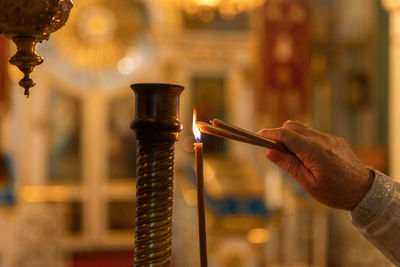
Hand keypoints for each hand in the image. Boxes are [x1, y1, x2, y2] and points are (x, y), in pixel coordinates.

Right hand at [258, 120, 373, 209]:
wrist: (364, 192)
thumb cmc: (336, 192)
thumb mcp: (307, 183)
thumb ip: (288, 164)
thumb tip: (269, 151)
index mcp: (314, 151)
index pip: (285, 134)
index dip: (269, 133)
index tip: (258, 136)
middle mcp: (322, 140)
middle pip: (292, 126)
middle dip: (280, 134)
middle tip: (276, 152)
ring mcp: (330, 138)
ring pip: (303, 129)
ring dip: (292, 138)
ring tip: (293, 158)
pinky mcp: (335, 140)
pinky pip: (314, 135)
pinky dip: (304, 141)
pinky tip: (308, 158)